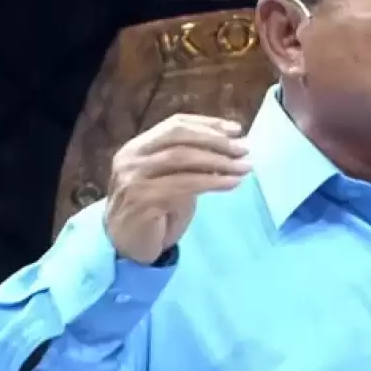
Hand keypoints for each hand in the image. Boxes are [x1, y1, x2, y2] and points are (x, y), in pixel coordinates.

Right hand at [105, 114, 250, 263]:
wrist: (125, 247)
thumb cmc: (153, 214)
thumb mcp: (172, 181)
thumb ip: (190, 164)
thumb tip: (231, 149)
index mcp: (138, 147)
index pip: (175, 124)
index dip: (208, 124)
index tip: (236, 129)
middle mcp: (131, 157)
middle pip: (179, 136)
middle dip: (216, 140)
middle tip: (244, 149)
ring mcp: (133, 177)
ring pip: (182, 157)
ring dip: (219, 161)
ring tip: (244, 167)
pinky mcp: (142, 199)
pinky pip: (184, 184)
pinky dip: (212, 181)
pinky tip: (231, 183)